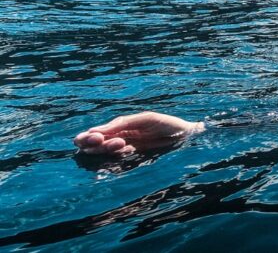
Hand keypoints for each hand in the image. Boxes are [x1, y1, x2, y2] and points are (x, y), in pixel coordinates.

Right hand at [73, 112, 204, 155]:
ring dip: (109, 150)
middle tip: (108, 142)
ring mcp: (126, 150)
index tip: (95, 137)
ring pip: (106, 154)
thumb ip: (123, 123)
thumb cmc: (167, 124)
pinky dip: (119, 157)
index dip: (88, 137)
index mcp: (119, 127)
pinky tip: (129, 149)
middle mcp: (118, 139)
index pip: (93, 134)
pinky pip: (118, 163)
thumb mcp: (145, 119)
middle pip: (94, 146)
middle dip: (95, 146)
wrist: (186, 136)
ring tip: (123, 144)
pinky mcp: (135, 160)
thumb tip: (96, 131)